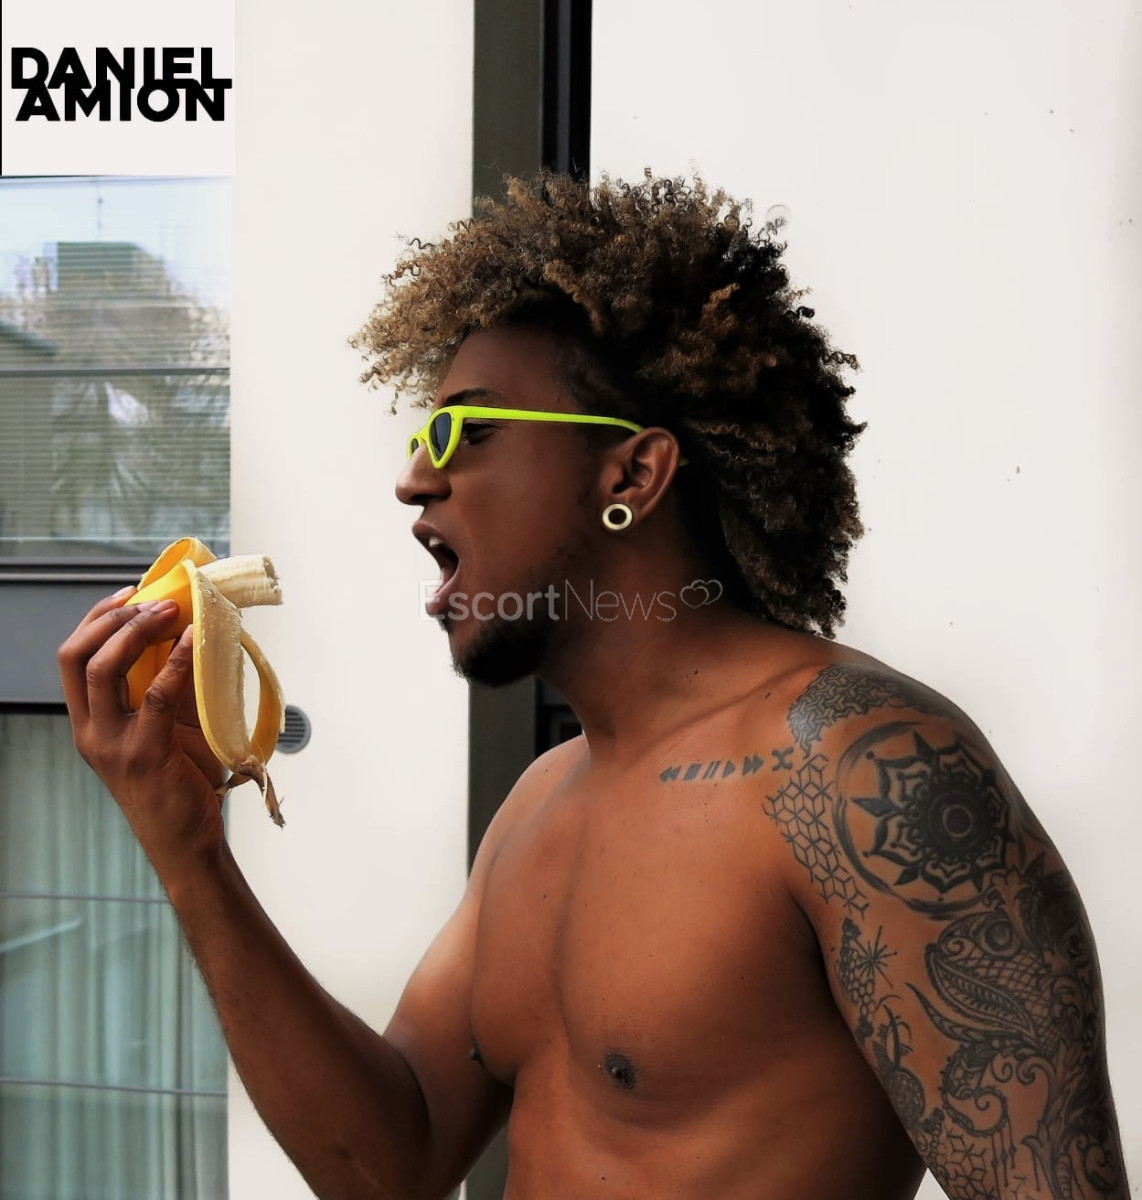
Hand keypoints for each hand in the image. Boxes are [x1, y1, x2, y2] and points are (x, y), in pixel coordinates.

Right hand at [58, 587, 228, 884]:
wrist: (187, 841)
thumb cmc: (179, 782)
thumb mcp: (166, 728)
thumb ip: (169, 687)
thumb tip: (194, 634)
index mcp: (90, 722)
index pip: (73, 657)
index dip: (96, 618)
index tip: (130, 592)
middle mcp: (92, 730)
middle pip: (76, 657)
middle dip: (113, 619)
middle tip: (154, 600)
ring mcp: (114, 743)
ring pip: (104, 670)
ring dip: (137, 632)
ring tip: (171, 613)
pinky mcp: (146, 753)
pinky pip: (157, 696)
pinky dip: (178, 662)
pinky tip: (197, 642)